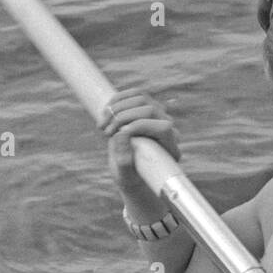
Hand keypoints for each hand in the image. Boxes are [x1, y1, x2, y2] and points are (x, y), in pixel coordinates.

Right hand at [101, 89, 180, 214]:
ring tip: (101, 124)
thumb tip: (121, 134)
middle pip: (150, 109)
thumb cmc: (130, 178)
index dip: (140, 126)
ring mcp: (158, 114)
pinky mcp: (145, 107)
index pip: (163, 128)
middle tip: (105, 131)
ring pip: (141, 98)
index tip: (116, 135)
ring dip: (117, 107)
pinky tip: (104, 111)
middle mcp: (168, 127)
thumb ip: (125, 161)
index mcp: (170, 147)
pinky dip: (117, 100)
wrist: (130, 171)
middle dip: (124, 117)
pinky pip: (134, 94)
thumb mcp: (125, 176)